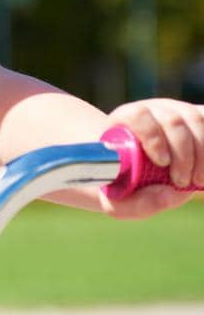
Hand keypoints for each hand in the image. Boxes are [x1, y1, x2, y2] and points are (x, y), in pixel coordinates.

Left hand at [101, 98, 203, 217]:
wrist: (136, 171)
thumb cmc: (123, 185)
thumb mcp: (120, 202)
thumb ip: (138, 204)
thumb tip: (169, 193)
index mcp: (123, 122)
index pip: (138, 116)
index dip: (153, 137)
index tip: (161, 163)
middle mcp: (151, 111)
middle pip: (172, 120)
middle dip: (183, 154)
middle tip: (182, 182)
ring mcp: (176, 110)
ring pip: (196, 120)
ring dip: (202, 153)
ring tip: (197, 181)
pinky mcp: (196, 116)